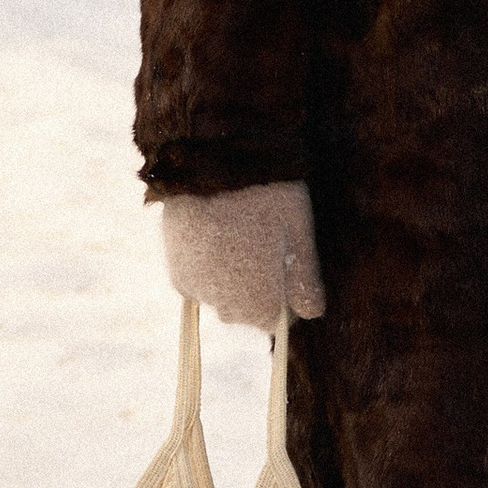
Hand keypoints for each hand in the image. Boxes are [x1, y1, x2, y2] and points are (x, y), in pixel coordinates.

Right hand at [157, 180, 324, 329]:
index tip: (289, 273)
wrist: (211, 165)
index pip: (276, 322)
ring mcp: (197, 290)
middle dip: (258, 292)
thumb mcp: (300, 235)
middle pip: (246, 312)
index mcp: (261, 302)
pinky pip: (197, 284)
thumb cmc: (267, 197)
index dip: (287, 302)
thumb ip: (304, 281)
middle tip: (266, 248)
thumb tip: (310, 313)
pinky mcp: (176, 272)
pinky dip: (208, 271)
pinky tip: (216, 240)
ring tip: (241, 238)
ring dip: (231, 281)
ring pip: (220, 298)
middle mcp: (226, 306)